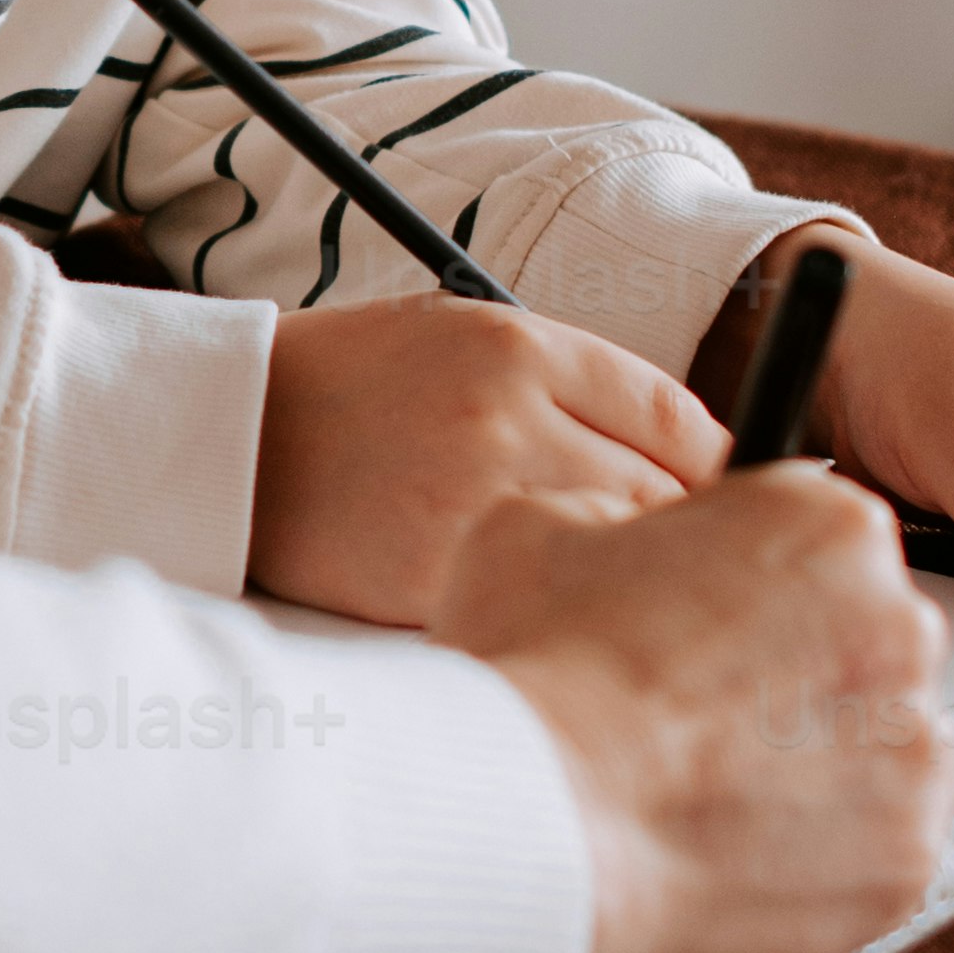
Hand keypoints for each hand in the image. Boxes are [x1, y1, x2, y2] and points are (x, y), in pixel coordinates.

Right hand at [248, 294, 724, 627]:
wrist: (229, 438)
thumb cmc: (356, 388)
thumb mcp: (464, 339)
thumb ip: (572, 383)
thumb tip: (694, 455)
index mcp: (520, 348)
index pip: (680, 419)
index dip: (717, 470)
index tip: (724, 501)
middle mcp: (506, 418)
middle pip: (664, 494)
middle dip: (680, 532)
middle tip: (679, 563)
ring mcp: (470, 499)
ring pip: (610, 555)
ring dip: (623, 577)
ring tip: (607, 586)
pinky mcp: (433, 573)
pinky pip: (539, 602)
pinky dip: (553, 613)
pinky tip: (535, 605)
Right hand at [443, 471, 953, 952]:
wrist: (540, 825)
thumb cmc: (540, 675)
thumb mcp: (542, 522)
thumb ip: (621, 513)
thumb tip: (632, 537)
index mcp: (830, 527)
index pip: (819, 542)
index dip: (750, 584)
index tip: (706, 623)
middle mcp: (899, 626)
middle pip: (863, 640)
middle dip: (795, 672)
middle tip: (700, 713)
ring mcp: (912, 748)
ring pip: (874, 747)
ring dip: (812, 761)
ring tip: (707, 786)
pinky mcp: (908, 853)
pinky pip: (875, 844)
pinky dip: (820, 850)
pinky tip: (735, 843)